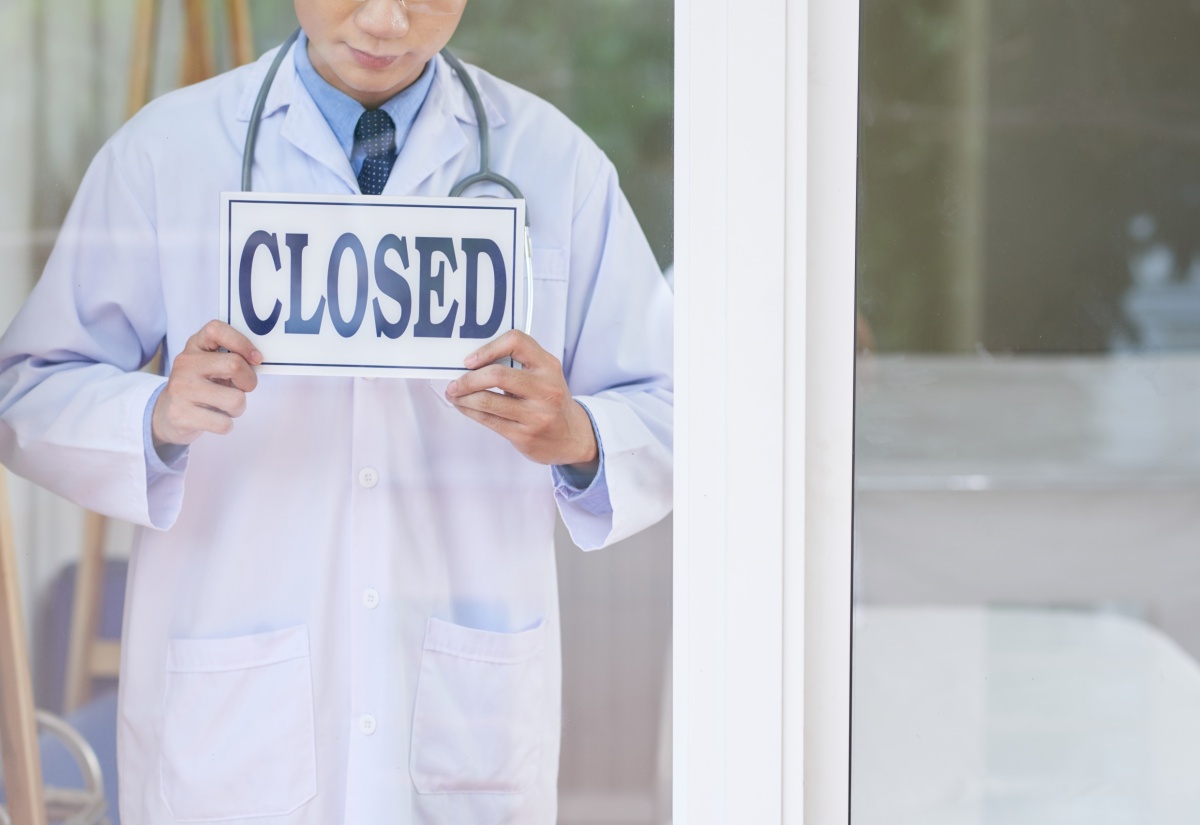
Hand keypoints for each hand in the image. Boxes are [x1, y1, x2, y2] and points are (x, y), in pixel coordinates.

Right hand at [152, 320, 261, 448]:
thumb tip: (256, 360)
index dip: (243, 343)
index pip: (217, 329)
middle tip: (241, 388)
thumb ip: (232, 357)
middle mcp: (185, 364)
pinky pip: (224, 424)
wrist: (167, 414)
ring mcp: (181, 389)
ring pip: (235, 399)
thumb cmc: (201, 386)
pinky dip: (226, 425)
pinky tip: (213, 419)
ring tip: (223, 406)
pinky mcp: (181, 415)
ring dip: (238, 408)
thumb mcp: (211, 364)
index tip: (256, 359)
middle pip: (235, 365)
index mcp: (195, 345)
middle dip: (249, 382)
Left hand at [445, 330, 597, 468]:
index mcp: (549, 366)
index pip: (516, 342)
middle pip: (497, 375)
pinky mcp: (525, 435)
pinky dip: (470, 412)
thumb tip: (472, 362)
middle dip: (468, 379)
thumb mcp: (545, 374)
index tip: (470, 360)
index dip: (488, 348)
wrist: (573, 437)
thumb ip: (518, 363)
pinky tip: (465, 407)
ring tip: (455, 395)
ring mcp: (536, 415)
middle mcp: (546, 389)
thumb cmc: (551, 401)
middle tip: (455, 382)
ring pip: (487, 401)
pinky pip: (488, 420)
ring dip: (463, 397)